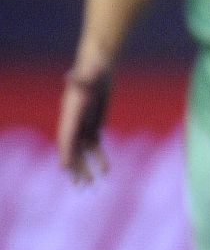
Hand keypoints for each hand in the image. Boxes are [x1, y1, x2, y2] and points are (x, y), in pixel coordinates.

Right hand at [58, 66, 111, 183]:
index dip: (66, 151)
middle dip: (76, 166)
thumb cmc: (94, 67)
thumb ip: (82, 77)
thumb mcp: (90, 71)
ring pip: (82, 150)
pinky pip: (94, 145)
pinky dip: (99, 157)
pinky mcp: (93, 124)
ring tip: (90, 184)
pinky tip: (105, 171)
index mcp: (71, 111)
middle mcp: (73, 120)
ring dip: (85, 166)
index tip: (65, 167)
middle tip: (82, 184)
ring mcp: (82, 124)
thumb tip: (72, 75)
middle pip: (72, 147)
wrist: (98, 65)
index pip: (66, 135)